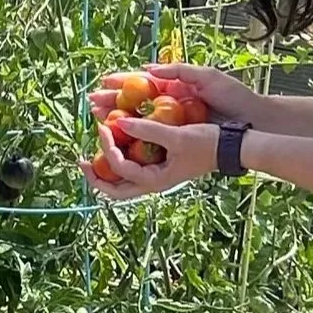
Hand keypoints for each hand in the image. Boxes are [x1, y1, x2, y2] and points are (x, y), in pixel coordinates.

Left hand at [84, 113, 218, 197]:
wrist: (233, 147)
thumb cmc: (208, 143)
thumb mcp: (177, 135)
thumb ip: (147, 128)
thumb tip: (119, 122)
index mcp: (156, 180)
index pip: (119, 167)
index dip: (106, 147)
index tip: (102, 126)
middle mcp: (154, 183)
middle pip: (115, 190)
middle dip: (94, 178)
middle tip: (79, 162)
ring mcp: (157, 177)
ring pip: (123, 182)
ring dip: (106, 171)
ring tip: (91, 156)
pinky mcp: (162, 167)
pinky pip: (134, 169)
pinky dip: (120, 161)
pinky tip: (117, 144)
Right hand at [86, 62, 263, 125]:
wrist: (255, 122)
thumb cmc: (234, 97)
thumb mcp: (207, 76)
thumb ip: (178, 70)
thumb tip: (147, 69)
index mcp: (176, 88)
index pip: (142, 82)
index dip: (121, 82)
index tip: (103, 82)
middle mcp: (171, 106)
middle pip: (134, 102)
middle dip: (111, 101)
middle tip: (91, 102)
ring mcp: (175, 124)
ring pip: (138, 120)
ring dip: (116, 118)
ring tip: (97, 117)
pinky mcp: (179, 140)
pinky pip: (151, 138)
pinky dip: (133, 137)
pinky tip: (119, 137)